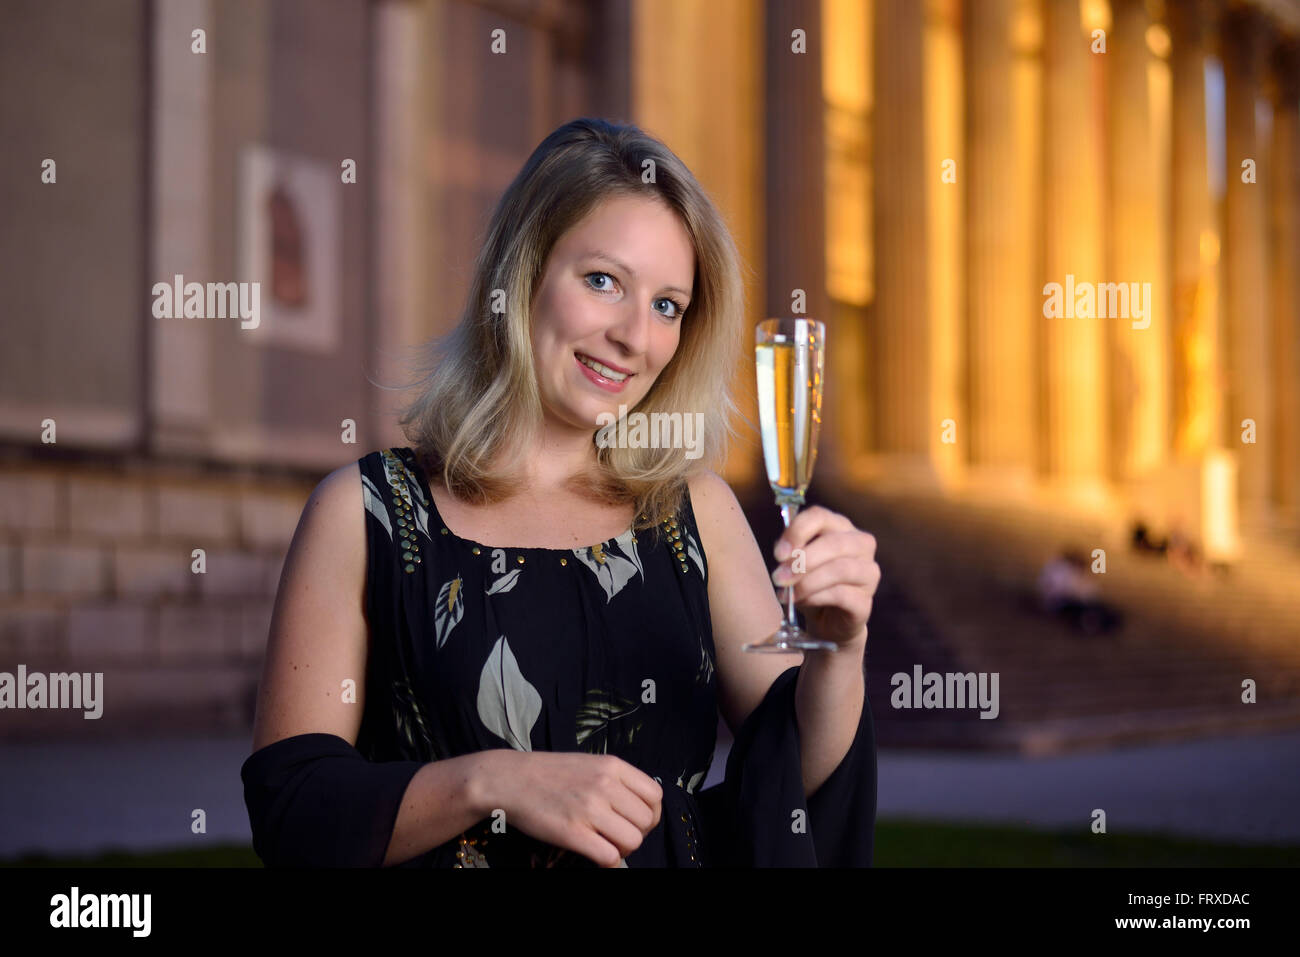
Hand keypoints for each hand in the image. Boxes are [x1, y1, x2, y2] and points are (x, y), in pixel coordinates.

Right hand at [484, 751, 662, 866]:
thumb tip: (638, 805)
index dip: (651, 814)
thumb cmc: (549, 773)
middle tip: (619, 835)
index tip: (637, 821)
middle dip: (637, 833)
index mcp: (612, 766)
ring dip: (623, 848)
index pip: (655, 795)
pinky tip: (596, 854)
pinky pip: (609, 856)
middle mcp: (605, 785)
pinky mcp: (573, 832)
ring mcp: (589, 809)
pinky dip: (608, 861)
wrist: (509, 779)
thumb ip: (615, 779)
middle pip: (646, 821)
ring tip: (607, 845)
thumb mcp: (589, 763)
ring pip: (632, 840)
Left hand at [770, 505, 879, 647]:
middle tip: (778, 577)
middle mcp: (861, 545)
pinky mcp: (866, 601)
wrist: (827, 622)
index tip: (778, 554)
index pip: (820, 517)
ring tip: (787, 593)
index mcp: (841, 527)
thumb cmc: (810, 584)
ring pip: (840, 569)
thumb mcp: (796, 563)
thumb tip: (782, 550)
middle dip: (802, 560)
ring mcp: (869, 573)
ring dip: (807, 582)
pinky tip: (801, 601)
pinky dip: (816, 598)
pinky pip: (842, 595)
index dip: (797, 532)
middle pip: (833, 543)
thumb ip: (791, 551)